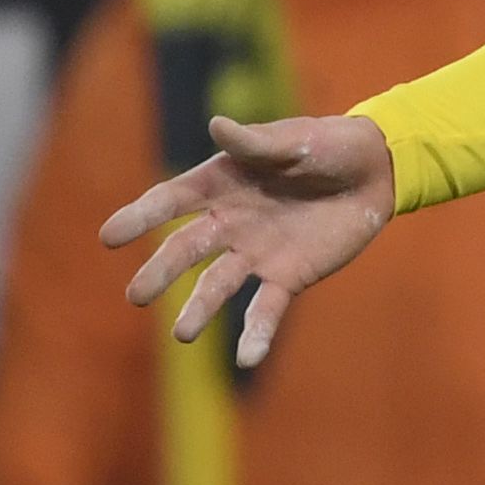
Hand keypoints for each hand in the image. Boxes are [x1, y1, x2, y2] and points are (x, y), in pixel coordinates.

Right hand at [104, 112, 396, 368]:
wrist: (375, 170)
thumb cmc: (328, 144)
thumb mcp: (294, 141)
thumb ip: (255, 142)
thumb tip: (217, 125)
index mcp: (221, 182)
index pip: (171, 201)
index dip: (140, 217)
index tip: (108, 236)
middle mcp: (230, 221)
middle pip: (186, 249)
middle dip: (161, 271)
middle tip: (136, 296)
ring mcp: (256, 252)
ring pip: (217, 285)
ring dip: (199, 310)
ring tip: (182, 335)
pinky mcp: (288, 276)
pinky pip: (267, 309)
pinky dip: (257, 334)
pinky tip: (248, 360)